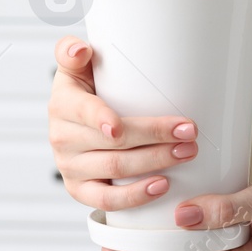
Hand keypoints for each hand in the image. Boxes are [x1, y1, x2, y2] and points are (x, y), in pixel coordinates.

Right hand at [48, 35, 200, 210]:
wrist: (72, 120)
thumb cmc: (85, 89)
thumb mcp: (75, 65)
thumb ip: (72, 51)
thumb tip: (81, 50)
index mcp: (63, 104)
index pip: (82, 112)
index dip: (101, 119)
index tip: (120, 127)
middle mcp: (63, 138)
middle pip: (112, 143)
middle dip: (154, 137)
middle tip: (188, 132)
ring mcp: (70, 167)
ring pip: (115, 170)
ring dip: (154, 163)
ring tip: (185, 153)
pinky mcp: (81, 190)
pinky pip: (106, 200)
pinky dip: (134, 196)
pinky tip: (161, 186)